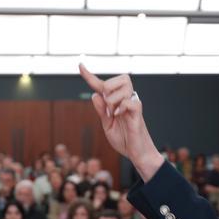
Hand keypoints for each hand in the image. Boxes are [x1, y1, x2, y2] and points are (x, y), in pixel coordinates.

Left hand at [79, 64, 163, 180]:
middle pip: (120, 78)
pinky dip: (121, 107)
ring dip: (113, 100)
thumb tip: (95, 95)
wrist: (136, 153)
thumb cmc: (124, 139)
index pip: (102, 85)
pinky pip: (130, 101)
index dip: (89, 75)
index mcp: (116, 102)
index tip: (80, 65)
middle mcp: (126, 100)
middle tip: (108, 106)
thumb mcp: (107, 125)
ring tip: (114, 114)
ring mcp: (133, 105)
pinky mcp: (138, 112)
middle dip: (108, 87)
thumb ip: (101, 111)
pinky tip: (118, 115)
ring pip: (124, 87)